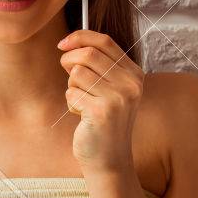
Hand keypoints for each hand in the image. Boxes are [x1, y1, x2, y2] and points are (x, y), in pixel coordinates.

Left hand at [57, 29, 142, 174]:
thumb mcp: (109, 89)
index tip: (63, 43)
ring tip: (82, 102)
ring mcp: (119, 97)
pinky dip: (71, 103)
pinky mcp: (102, 111)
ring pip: (77, 73)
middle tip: (67, 74)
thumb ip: (98, 66)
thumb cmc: (103, 122)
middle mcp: (131, 83)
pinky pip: (72, 93)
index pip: (105, 41)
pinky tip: (82, 116)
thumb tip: (70, 43)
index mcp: (134, 74)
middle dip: (69, 61)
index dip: (80, 37)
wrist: (109, 159)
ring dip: (71, 86)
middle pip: (88, 54)